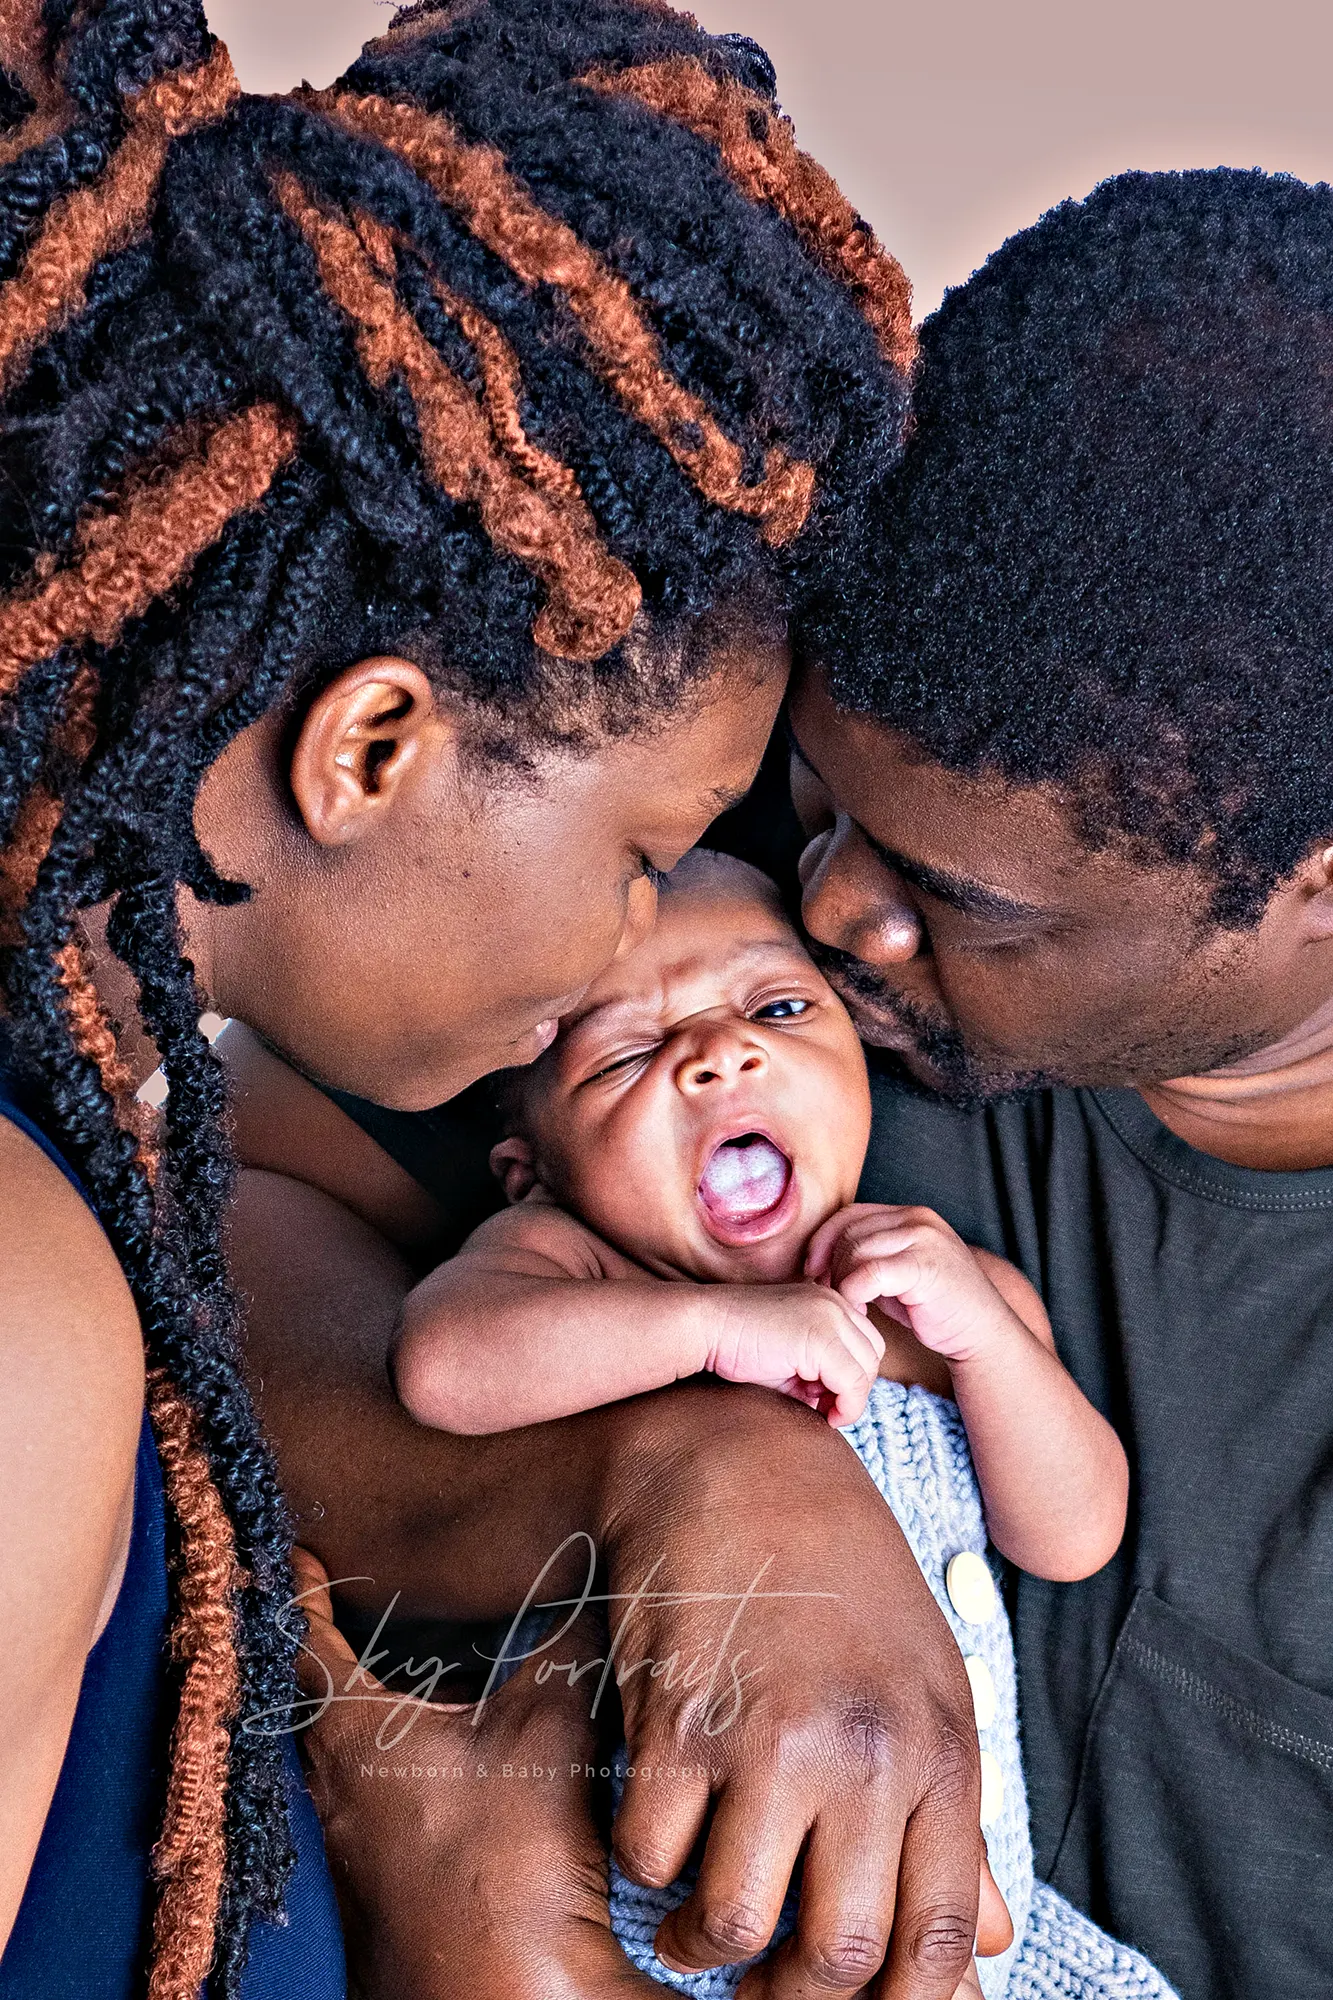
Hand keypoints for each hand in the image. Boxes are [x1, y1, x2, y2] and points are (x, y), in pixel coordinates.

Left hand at [289, 1548, 663, 1999]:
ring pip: (364, 1750)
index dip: (302, 1589)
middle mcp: (340, 1789)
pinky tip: (470, 1759)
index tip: (295, 1552)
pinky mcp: (395, 1885)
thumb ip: (566, 1647)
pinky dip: (421, 1758)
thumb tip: (591, 1584)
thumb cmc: (503, 1870)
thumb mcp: (548, 1729)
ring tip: (434, 1670)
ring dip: (393, 1707)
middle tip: (366, 1600)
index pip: (308, 1639)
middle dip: (348, 1644)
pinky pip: (396, 1795)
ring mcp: (362, 1844)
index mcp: (353, 1735)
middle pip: (329, 1695)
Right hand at [600, 1383, 1005, 1999]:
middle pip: (836, 1953)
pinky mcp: (675, 1713)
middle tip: (761, 1987)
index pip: (944, 1937)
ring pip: (729, 1921)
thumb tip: (996, 1944)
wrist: (743, 1465)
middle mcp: (862, 1751)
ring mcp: (766, 1733)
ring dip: (701, 1945)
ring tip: (694, 1925)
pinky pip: (648, 1850)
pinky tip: (656, 1828)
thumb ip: (954, 1819)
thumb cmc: (843, 1579)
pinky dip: (642, 1862)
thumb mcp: (926, 1683)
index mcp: (939, 1748)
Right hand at [703, 1280, 884, 1424]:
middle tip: (826, 1406)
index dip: (851, 1376)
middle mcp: (836, 1302)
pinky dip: (846, 1406)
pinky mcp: (821, 1338)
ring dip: (850, 1398)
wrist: (704, 1327)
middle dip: (855, 1386)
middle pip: (873, 1354)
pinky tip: (823, 1414)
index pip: (865, 1343)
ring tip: (822, 1409)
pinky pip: (853, 1382)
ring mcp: (831, 1317)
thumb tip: (841, 1404)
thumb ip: (820, 1373)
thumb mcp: (789, 1358)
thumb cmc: (738, 1345)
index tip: (825, 1397)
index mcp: (828, 1300)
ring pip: (867, 1369)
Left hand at [805, 1205, 1022, 1366]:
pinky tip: (863, 1310)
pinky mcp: (925, 1265)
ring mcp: (923, 1239)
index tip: (812, 1270)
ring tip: (851, 1305)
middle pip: (849, 1231)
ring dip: (842, 1281)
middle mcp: (917, 1219)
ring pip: (856, 1250)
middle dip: (831, 1264)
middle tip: (831, 1293)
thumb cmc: (935, 1307)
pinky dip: (855, 1292)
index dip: (823, 1240)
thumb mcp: (898, 1272)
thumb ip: (869, 1256)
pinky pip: (870, 1273)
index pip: (850, 1214)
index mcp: (909, 1215)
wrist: (982, 1333)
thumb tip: (821, 1258)